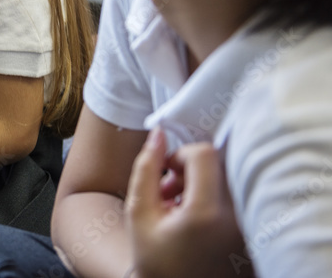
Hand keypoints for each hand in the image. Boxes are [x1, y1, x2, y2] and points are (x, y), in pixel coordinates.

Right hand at [126, 128, 252, 277]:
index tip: (166, 174)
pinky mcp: (256, 233)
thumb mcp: (138, 213)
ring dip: (204, 182)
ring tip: (181, 207)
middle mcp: (238, 218)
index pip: (205, 153)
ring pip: (231, 178)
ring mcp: (251, 227)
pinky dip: (217, 197)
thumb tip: (158, 134)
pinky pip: (241, 196)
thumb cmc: (156, 261)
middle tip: (171, 191)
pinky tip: (198, 218)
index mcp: (207, 213)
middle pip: (220, 163)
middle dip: (191, 168)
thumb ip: (145, 168)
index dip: (180, 155)